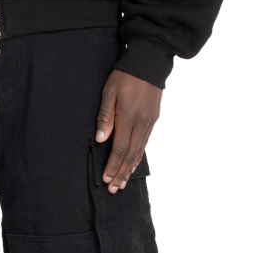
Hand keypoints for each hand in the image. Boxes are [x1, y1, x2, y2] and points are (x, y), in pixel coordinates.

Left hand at [95, 69, 162, 192]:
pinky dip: (138, 156)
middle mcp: (141, 124)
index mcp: (128, 118)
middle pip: (130, 155)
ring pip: (139, 151)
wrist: (149, 63)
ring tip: (123, 182)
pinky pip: (145, 143)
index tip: (105, 179)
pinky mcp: (153, 119)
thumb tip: (99, 140)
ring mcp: (149, 123)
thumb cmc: (125, 76)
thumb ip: (105, 117)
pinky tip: (133, 163)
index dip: (112, 165)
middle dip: (121, 173)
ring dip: (129, 168)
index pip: (119, 149)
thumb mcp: (109, 93)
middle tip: (114, 189)